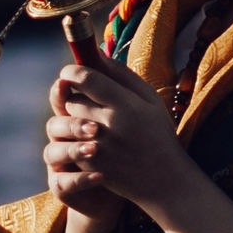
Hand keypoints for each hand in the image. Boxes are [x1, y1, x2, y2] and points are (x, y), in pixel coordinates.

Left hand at [43, 32, 189, 228]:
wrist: (163, 179)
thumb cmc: (157, 133)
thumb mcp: (150, 99)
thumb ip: (122, 75)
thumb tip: (97, 53)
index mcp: (126, 104)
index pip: (87, 79)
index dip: (72, 72)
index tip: (69, 72)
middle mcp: (110, 125)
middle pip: (73, 100)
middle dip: (76, 98)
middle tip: (89, 102)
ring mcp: (98, 147)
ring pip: (69, 122)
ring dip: (75, 119)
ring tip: (93, 122)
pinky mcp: (90, 166)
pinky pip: (71, 143)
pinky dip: (77, 140)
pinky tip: (95, 142)